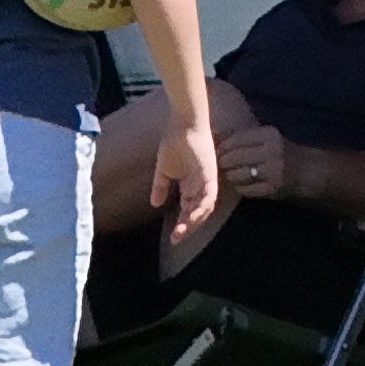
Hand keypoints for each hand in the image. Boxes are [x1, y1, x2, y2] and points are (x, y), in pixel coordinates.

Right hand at [151, 128, 229, 257]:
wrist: (183, 125)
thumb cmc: (175, 143)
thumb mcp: (164, 170)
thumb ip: (160, 187)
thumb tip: (155, 204)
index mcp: (190, 187)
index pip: (187, 211)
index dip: (181, 226)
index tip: (172, 239)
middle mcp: (200, 187)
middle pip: (197, 214)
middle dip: (187, 228)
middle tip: (176, 240)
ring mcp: (206, 182)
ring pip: (204, 208)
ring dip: (194, 221)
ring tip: (182, 232)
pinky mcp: (210, 175)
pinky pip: (209, 196)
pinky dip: (202, 207)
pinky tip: (192, 216)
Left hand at [211, 120, 288, 201]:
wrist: (306, 171)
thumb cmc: (280, 153)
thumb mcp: (267, 138)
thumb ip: (245, 137)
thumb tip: (216, 138)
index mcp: (269, 135)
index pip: (236, 139)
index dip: (223, 147)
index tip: (218, 151)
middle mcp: (271, 151)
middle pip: (234, 157)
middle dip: (224, 162)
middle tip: (222, 165)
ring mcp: (272, 171)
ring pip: (237, 174)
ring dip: (230, 176)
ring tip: (231, 175)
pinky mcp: (272, 188)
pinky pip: (245, 189)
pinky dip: (239, 188)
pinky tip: (241, 185)